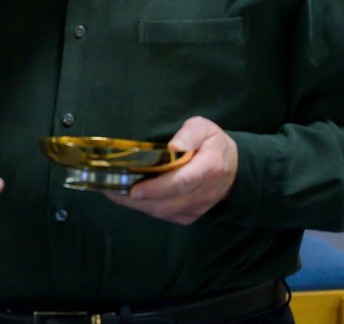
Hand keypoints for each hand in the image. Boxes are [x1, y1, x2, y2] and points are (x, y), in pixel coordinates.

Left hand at [103, 116, 237, 224]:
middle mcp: (204, 193)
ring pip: (164, 212)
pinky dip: (145, 208)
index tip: (134, 190)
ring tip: (113, 191)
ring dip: (137, 206)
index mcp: (209, 168)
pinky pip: (165, 216)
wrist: (233, 170)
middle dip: (137, 199)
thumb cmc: (212, 144)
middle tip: (110, 188)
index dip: (157, 188)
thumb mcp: (204, 128)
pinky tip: (128, 197)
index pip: (182, 182)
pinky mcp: (190, 215)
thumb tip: (173, 146)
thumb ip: (190, 134)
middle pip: (168, 202)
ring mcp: (197, 207)